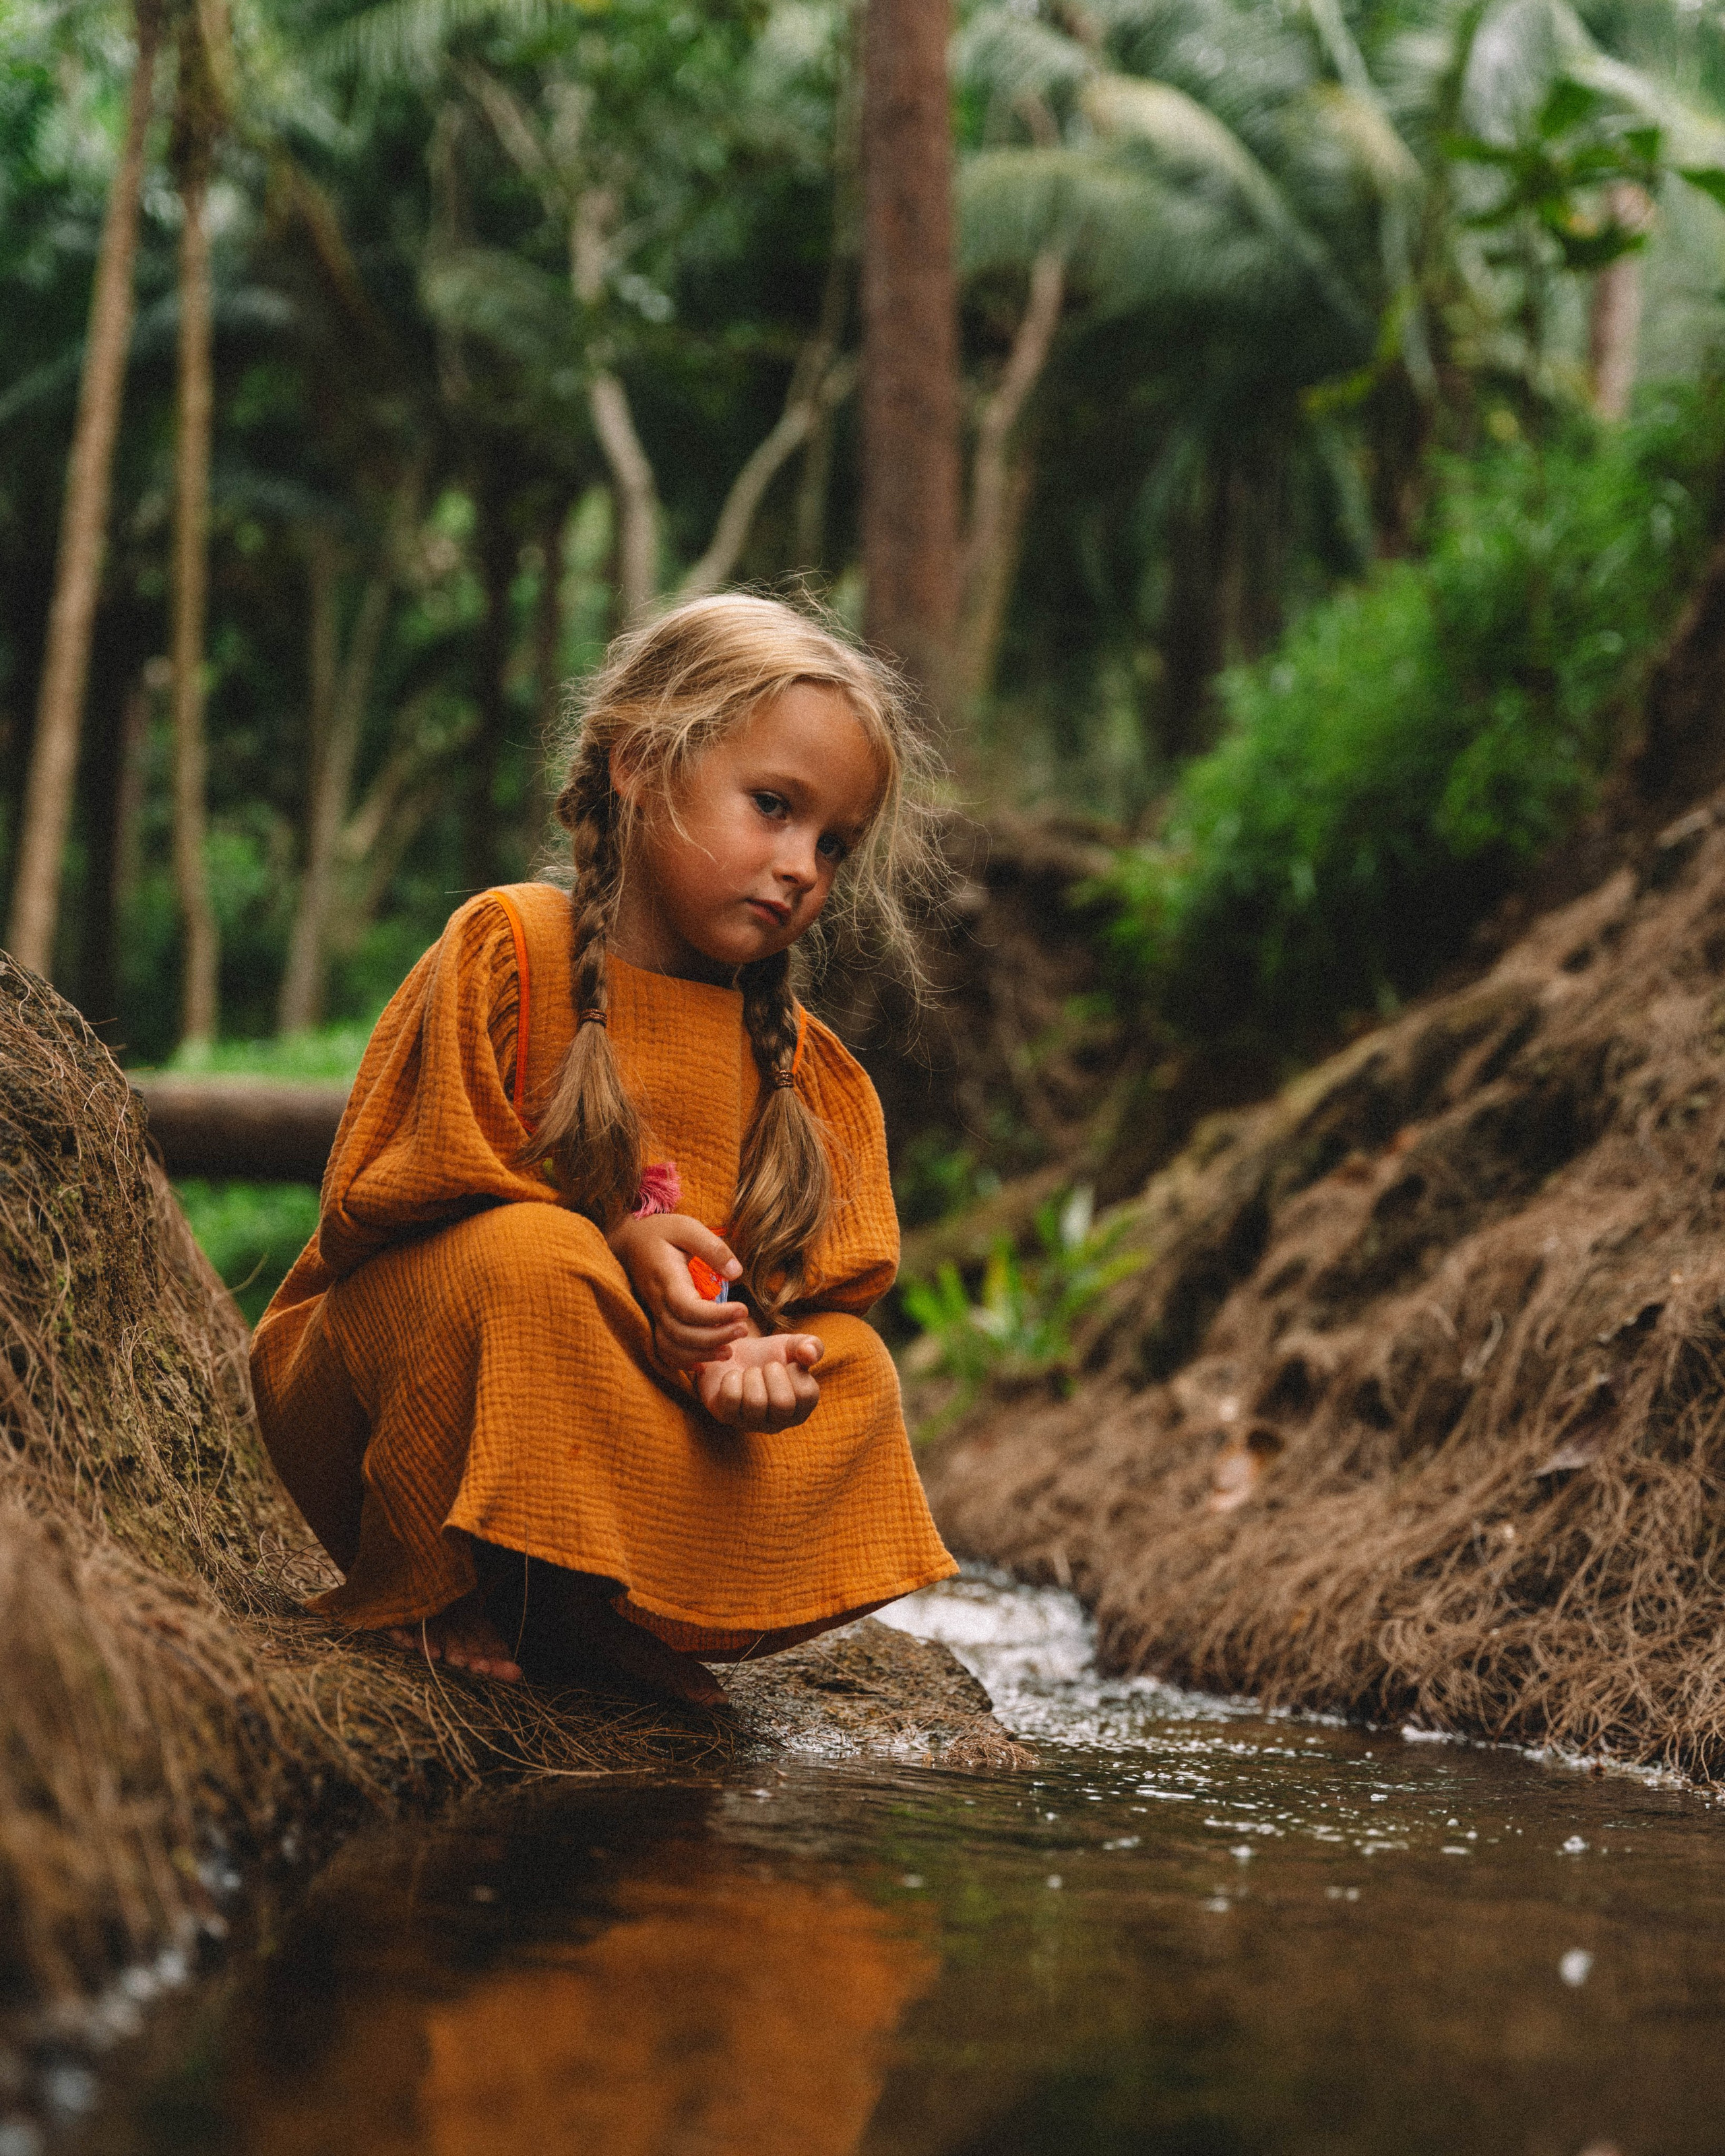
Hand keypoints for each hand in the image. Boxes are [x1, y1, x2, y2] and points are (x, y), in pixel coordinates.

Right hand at [608, 1212, 748, 1370]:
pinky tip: (706, 1361)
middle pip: (681, 1333)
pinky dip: (684, 1361)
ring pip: (671, 1347)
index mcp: (666, 1278)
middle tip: (744, 1330)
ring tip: (730, 1350)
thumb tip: (736, 1272)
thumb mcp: (686, 1228)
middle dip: (715, 1337)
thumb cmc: (660, 1232)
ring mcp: (654, 1313)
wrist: (628, 1241)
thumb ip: (712, 1248)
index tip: (742, 1310)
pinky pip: (664, 1349)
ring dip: (701, 1354)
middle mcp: (657, 1301)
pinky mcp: (655, 1320)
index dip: (715, 1316)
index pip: (687, 1308)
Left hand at [696, 1330, 823, 1431]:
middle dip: (772, 1373)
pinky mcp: (727, 1417)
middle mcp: (779, 1422)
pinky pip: (730, 1398)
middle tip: (766, 1367)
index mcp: (802, 1409)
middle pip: (782, 1403)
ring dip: (751, 1375)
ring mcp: (751, 1423)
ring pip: (755, 1402)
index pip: (807, 1394)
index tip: (786, 1366)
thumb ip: (811, 1345)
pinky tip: (734, 1377)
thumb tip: (810, 1353)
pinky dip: (731, 1378)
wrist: (734, 1354)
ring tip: (750, 1372)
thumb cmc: (768, 1355)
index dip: (795, 1371)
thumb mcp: (793, 1345)